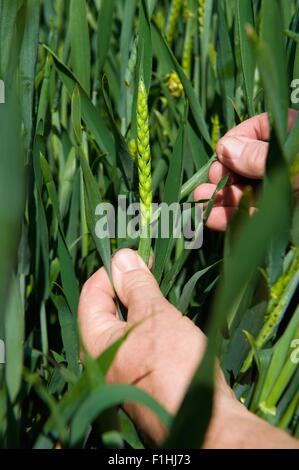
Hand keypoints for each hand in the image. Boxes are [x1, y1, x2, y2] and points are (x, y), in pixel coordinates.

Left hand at [78, 249, 298, 447]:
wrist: (207, 420)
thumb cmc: (173, 365)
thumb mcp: (154, 315)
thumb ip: (136, 285)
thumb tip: (121, 257)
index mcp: (95, 343)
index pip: (90, 294)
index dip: (110, 271)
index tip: (134, 256)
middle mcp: (103, 359)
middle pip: (107, 310)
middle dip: (127, 286)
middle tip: (150, 267)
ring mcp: (124, 371)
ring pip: (127, 327)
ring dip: (142, 304)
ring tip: (161, 288)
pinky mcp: (144, 378)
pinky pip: (140, 343)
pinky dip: (151, 325)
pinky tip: (169, 317)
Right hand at [195, 110, 297, 230]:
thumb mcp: (294, 160)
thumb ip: (259, 155)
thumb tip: (225, 148)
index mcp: (291, 135)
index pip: (256, 130)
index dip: (233, 144)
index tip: (220, 158)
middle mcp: (285, 161)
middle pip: (246, 165)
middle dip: (222, 178)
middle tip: (204, 188)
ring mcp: (285, 189)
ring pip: (248, 192)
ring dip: (222, 199)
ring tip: (200, 205)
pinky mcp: (283, 214)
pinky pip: (256, 215)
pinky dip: (234, 217)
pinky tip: (213, 219)